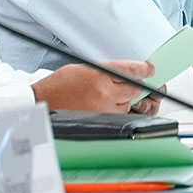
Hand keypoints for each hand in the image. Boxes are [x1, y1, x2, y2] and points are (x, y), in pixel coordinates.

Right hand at [31, 60, 155, 112]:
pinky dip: (121, 111)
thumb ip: (108, 71)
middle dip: (140, 85)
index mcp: (99, 74)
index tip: (151, 69)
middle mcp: (104, 92)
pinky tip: (111, 106)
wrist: (42, 104)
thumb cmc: (60, 86)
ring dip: (128, 100)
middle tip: (142, 82)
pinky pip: (122, 116)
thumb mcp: (83, 69)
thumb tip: (131, 73)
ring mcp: (105, 110)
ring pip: (130, 104)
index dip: (145, 69)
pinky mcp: (103, 123)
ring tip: (113, 96)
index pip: (132, 70)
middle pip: (137, 88)